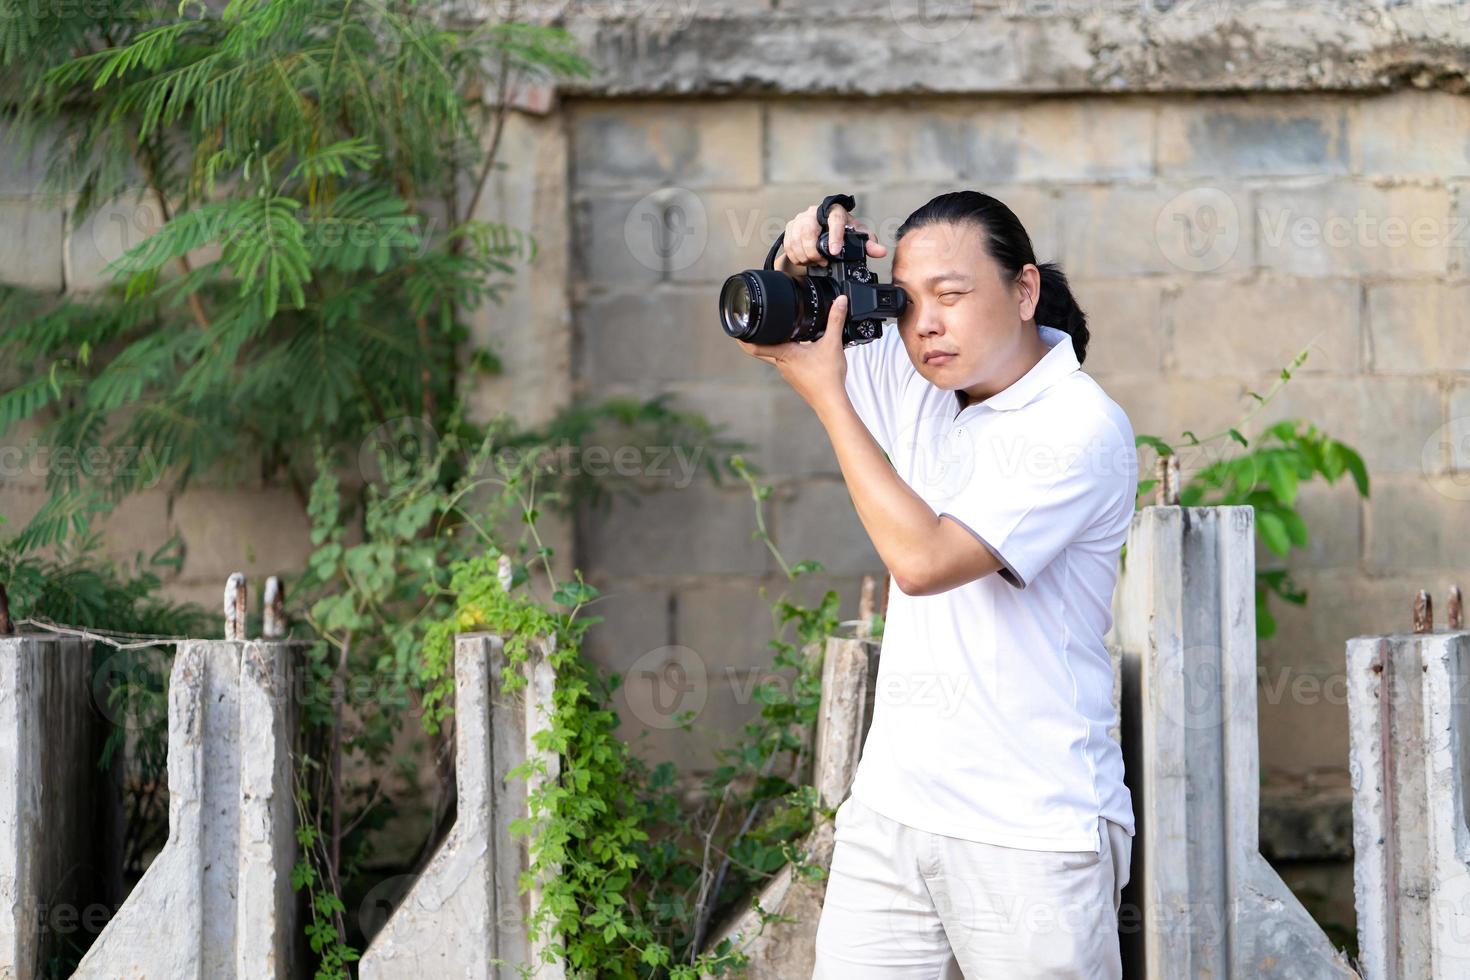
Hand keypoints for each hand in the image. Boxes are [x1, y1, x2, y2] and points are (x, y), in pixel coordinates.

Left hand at [738, 294, 849, 410]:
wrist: (831, 402)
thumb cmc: (827, 379)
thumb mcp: (833, 344)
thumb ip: (836, 320)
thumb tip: (839, 302)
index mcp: (785, 354)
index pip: (755, 347)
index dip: (743, 337)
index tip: (736, 329)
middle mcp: (782, 364)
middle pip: (762, 350)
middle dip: (756, 338)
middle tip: (752, 326)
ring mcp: (787, 373)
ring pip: (775, 356)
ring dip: (775, 345)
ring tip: (779, 332)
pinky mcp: (795, 378)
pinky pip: (787, 362)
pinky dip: (788, 353)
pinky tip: (798, 349)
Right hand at [775, 201, 887, 274]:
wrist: (822, 229)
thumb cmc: (842, 232)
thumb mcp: (855, 237)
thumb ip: (868, 244)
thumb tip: (880, 252)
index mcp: (834, 210)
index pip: (835, 219)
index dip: (834, 236)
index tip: (834, 252)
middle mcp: (815, 211)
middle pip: (808, 230)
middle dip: (814, 251)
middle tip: (823, 262)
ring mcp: (800, 218)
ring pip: (796, 239)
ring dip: (805, 255)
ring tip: (814, 262)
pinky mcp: (789, 227)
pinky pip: (788, 244)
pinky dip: (795, 256)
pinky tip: (804, 260)